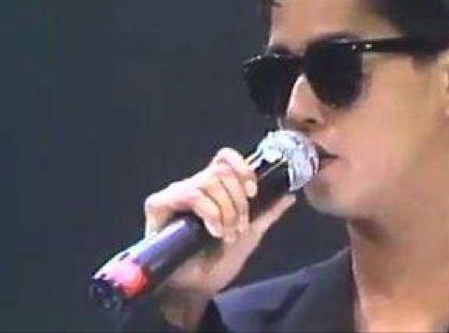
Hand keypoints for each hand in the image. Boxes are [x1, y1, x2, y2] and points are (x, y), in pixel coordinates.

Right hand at [142, 147, 296, 328]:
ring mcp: (176, 194)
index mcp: (214, 189)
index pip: (225, 158)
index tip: (253, 191)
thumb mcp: (250, 236)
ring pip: (207, 181)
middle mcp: (194, 187)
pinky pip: (189, 193)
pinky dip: (208, 211)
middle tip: (239, 227)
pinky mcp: (159, 205)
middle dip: (238, 200)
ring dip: (224, 209)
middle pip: (221, 170)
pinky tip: (213, 230)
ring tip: (226, 234)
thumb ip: (267, 214)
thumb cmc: (218, 262)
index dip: (242, 168)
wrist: (197, 289)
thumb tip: (289, 195)